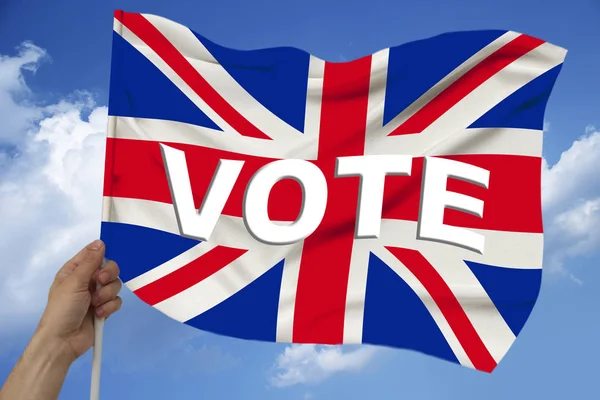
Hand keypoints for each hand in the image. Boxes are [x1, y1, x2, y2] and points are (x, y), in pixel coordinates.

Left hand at [37, 239, 122, 361]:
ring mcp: (96, 295)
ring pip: (115, 285)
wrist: (64, 340)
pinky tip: (99, 314)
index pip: (94, 254)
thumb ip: (90, 262)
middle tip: (99, 283)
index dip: (102, 256)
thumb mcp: (74, 282)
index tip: (102, 262)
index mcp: (75, 270)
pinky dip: (109, 308)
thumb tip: (100, 242)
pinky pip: (117, 301)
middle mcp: (87, 281)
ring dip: (107, 295)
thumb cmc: (62, 309)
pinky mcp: (105, 308)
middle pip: (110, 269)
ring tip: (95, 305)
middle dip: (108, 277)